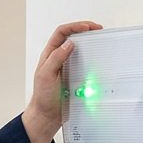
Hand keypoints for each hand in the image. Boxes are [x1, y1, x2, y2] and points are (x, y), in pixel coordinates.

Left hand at [22, 20, 102, 142]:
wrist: (47, 116)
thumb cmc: (43, 97)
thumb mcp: (46, 75)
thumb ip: (56, 59)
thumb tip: (69, 44)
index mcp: (49, 55)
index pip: (61, 33)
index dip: (75, 26)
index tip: (89, 27)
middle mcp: (57, 58)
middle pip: (71, 37)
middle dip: (85, 30)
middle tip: (98, 30)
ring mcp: (66, 67)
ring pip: (78, 49)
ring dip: (89, 43)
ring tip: (100, 41)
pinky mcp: (73, 76)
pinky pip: (83, 63)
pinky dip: (91, 58)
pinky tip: (98, 59)